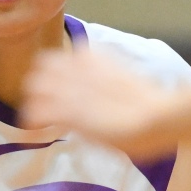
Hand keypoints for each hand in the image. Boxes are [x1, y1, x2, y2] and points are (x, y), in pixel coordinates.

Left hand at [20, 45, 172, 154]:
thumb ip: (103, 77)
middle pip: (40, 67)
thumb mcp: (122, 78)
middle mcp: (76, 65)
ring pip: (33, 88)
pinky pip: (35, 114)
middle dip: (38, 86)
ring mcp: (69, 87)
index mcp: (92, 54)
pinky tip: (35, 136)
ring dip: (32, 103)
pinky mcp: (66, 111)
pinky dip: (32, 126)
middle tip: (43, 106)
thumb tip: (97, 88)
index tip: (56, 91)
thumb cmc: (151, 103)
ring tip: (37, 122)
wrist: (158, 115)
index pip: (58, 57)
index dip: (53, 75)